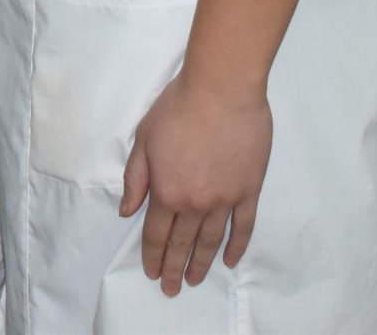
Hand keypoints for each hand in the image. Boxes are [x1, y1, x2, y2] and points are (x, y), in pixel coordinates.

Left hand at [120, 71, 272, 296]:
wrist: (222, 89)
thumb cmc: (178, 107)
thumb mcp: (144, 139)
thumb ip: (135, 178)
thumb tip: (128, 210)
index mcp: (166, 191)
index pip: (156, 233)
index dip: (153, 256)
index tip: (152, 272)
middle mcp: (195, 202)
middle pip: (182, 244)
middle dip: (174, 268)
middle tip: (172, 288)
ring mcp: (224, 199)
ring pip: (211, 241)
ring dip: (202, 263)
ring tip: (195, 280)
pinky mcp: (248, 190)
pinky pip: (243, 226)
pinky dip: (237, 246)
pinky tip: (231, 260)